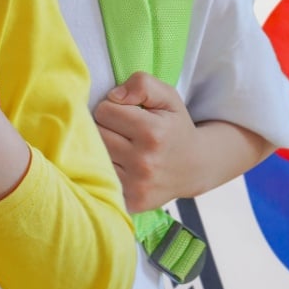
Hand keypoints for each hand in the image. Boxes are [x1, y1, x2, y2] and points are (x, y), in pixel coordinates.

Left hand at [93, 71, 199, 212]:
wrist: (195, 167)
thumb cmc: (175, 128)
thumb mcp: (168, 97)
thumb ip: (143, 84)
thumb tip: (113, 96)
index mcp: (152, 133)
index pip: (104, 111)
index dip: (111, 108)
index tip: (124, 115)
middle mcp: (144, 162)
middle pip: (95, 134)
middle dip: (104, 128)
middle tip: (120, 132)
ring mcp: (136, 186)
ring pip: (93, 158)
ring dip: (101, 150)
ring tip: (119, 148)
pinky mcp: (131, 203)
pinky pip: (100, 183)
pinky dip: (103, 174)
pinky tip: (118, 168)